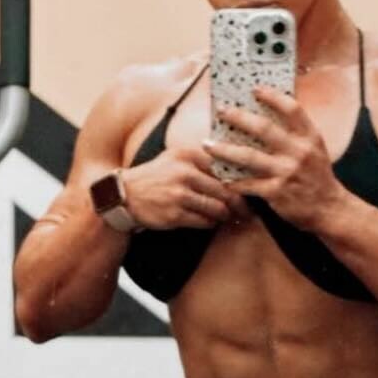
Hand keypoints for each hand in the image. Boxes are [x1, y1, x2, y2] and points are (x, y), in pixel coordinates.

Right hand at [121, 146, 248, 230]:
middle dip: (240, 202)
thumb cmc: (156, 176)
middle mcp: (184, 172)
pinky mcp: (175, 214)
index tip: (253, 187)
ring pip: (217, 207)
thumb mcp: (175, 158)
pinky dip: (211, 223)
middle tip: (249, 210)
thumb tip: (236, 169)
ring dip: (226, 215)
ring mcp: (179, 194)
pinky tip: (212, 221)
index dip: (242, 178)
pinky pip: (204, 221)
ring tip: (230, 216)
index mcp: (187, 154)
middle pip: (225, 189)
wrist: (125, 195)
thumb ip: (202, 160)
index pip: (224, 165)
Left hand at [204, 87, 344, 229]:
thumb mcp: (314, 149)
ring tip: (208, 144)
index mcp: (309, 137)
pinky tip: (223, 178)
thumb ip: (296, 132)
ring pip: (248, 157)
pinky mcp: (276, 192)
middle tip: (222, 111)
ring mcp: (286, 172)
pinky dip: (233, 181)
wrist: (329, 208)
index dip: (272, 96)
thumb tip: (271, 113)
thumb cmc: (318, 176)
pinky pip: (248, 184)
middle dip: (239, 117)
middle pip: (264, 128)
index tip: (255, 89)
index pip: (291, 109)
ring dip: (224, 150)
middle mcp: (298, 152)